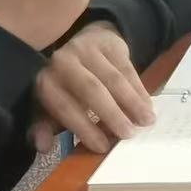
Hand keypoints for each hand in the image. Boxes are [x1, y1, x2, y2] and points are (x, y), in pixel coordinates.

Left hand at [30, 20, 154, 153]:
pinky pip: (128, 68)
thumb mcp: (51, 104)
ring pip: (114, 79)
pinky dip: (139, 89)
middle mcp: (64, 61)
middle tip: (128, 134)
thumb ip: (46, 125)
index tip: (102, 147)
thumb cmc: (67, 83)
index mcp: (46, 81)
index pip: (64, 107)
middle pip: (91, 90)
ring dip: (132, 102)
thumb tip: (42, 146)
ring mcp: (88, 48)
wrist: (84, 43)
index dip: (84, 128)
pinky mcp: (110, 42)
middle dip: (111, 114)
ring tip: (146, 121)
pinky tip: (147, 104)